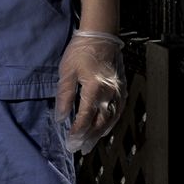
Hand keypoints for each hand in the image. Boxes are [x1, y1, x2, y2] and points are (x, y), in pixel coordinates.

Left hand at [55, 30, 125, 154]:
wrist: (101, 34)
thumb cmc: (81, 51)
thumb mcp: (66, 72)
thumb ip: (64, 96)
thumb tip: (61, 118)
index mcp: (94, 89)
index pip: (85, 117)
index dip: (77, 132)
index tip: (70, 143)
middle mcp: (110, 93)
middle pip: (100, 122)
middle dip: (89, 137)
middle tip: (79, 149)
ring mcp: (118, 90)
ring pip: (111, 118)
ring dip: (100, 133)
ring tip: (90, 144)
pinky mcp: (122, 87)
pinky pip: (118, 110)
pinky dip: (111, 122)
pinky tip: (104, 128)